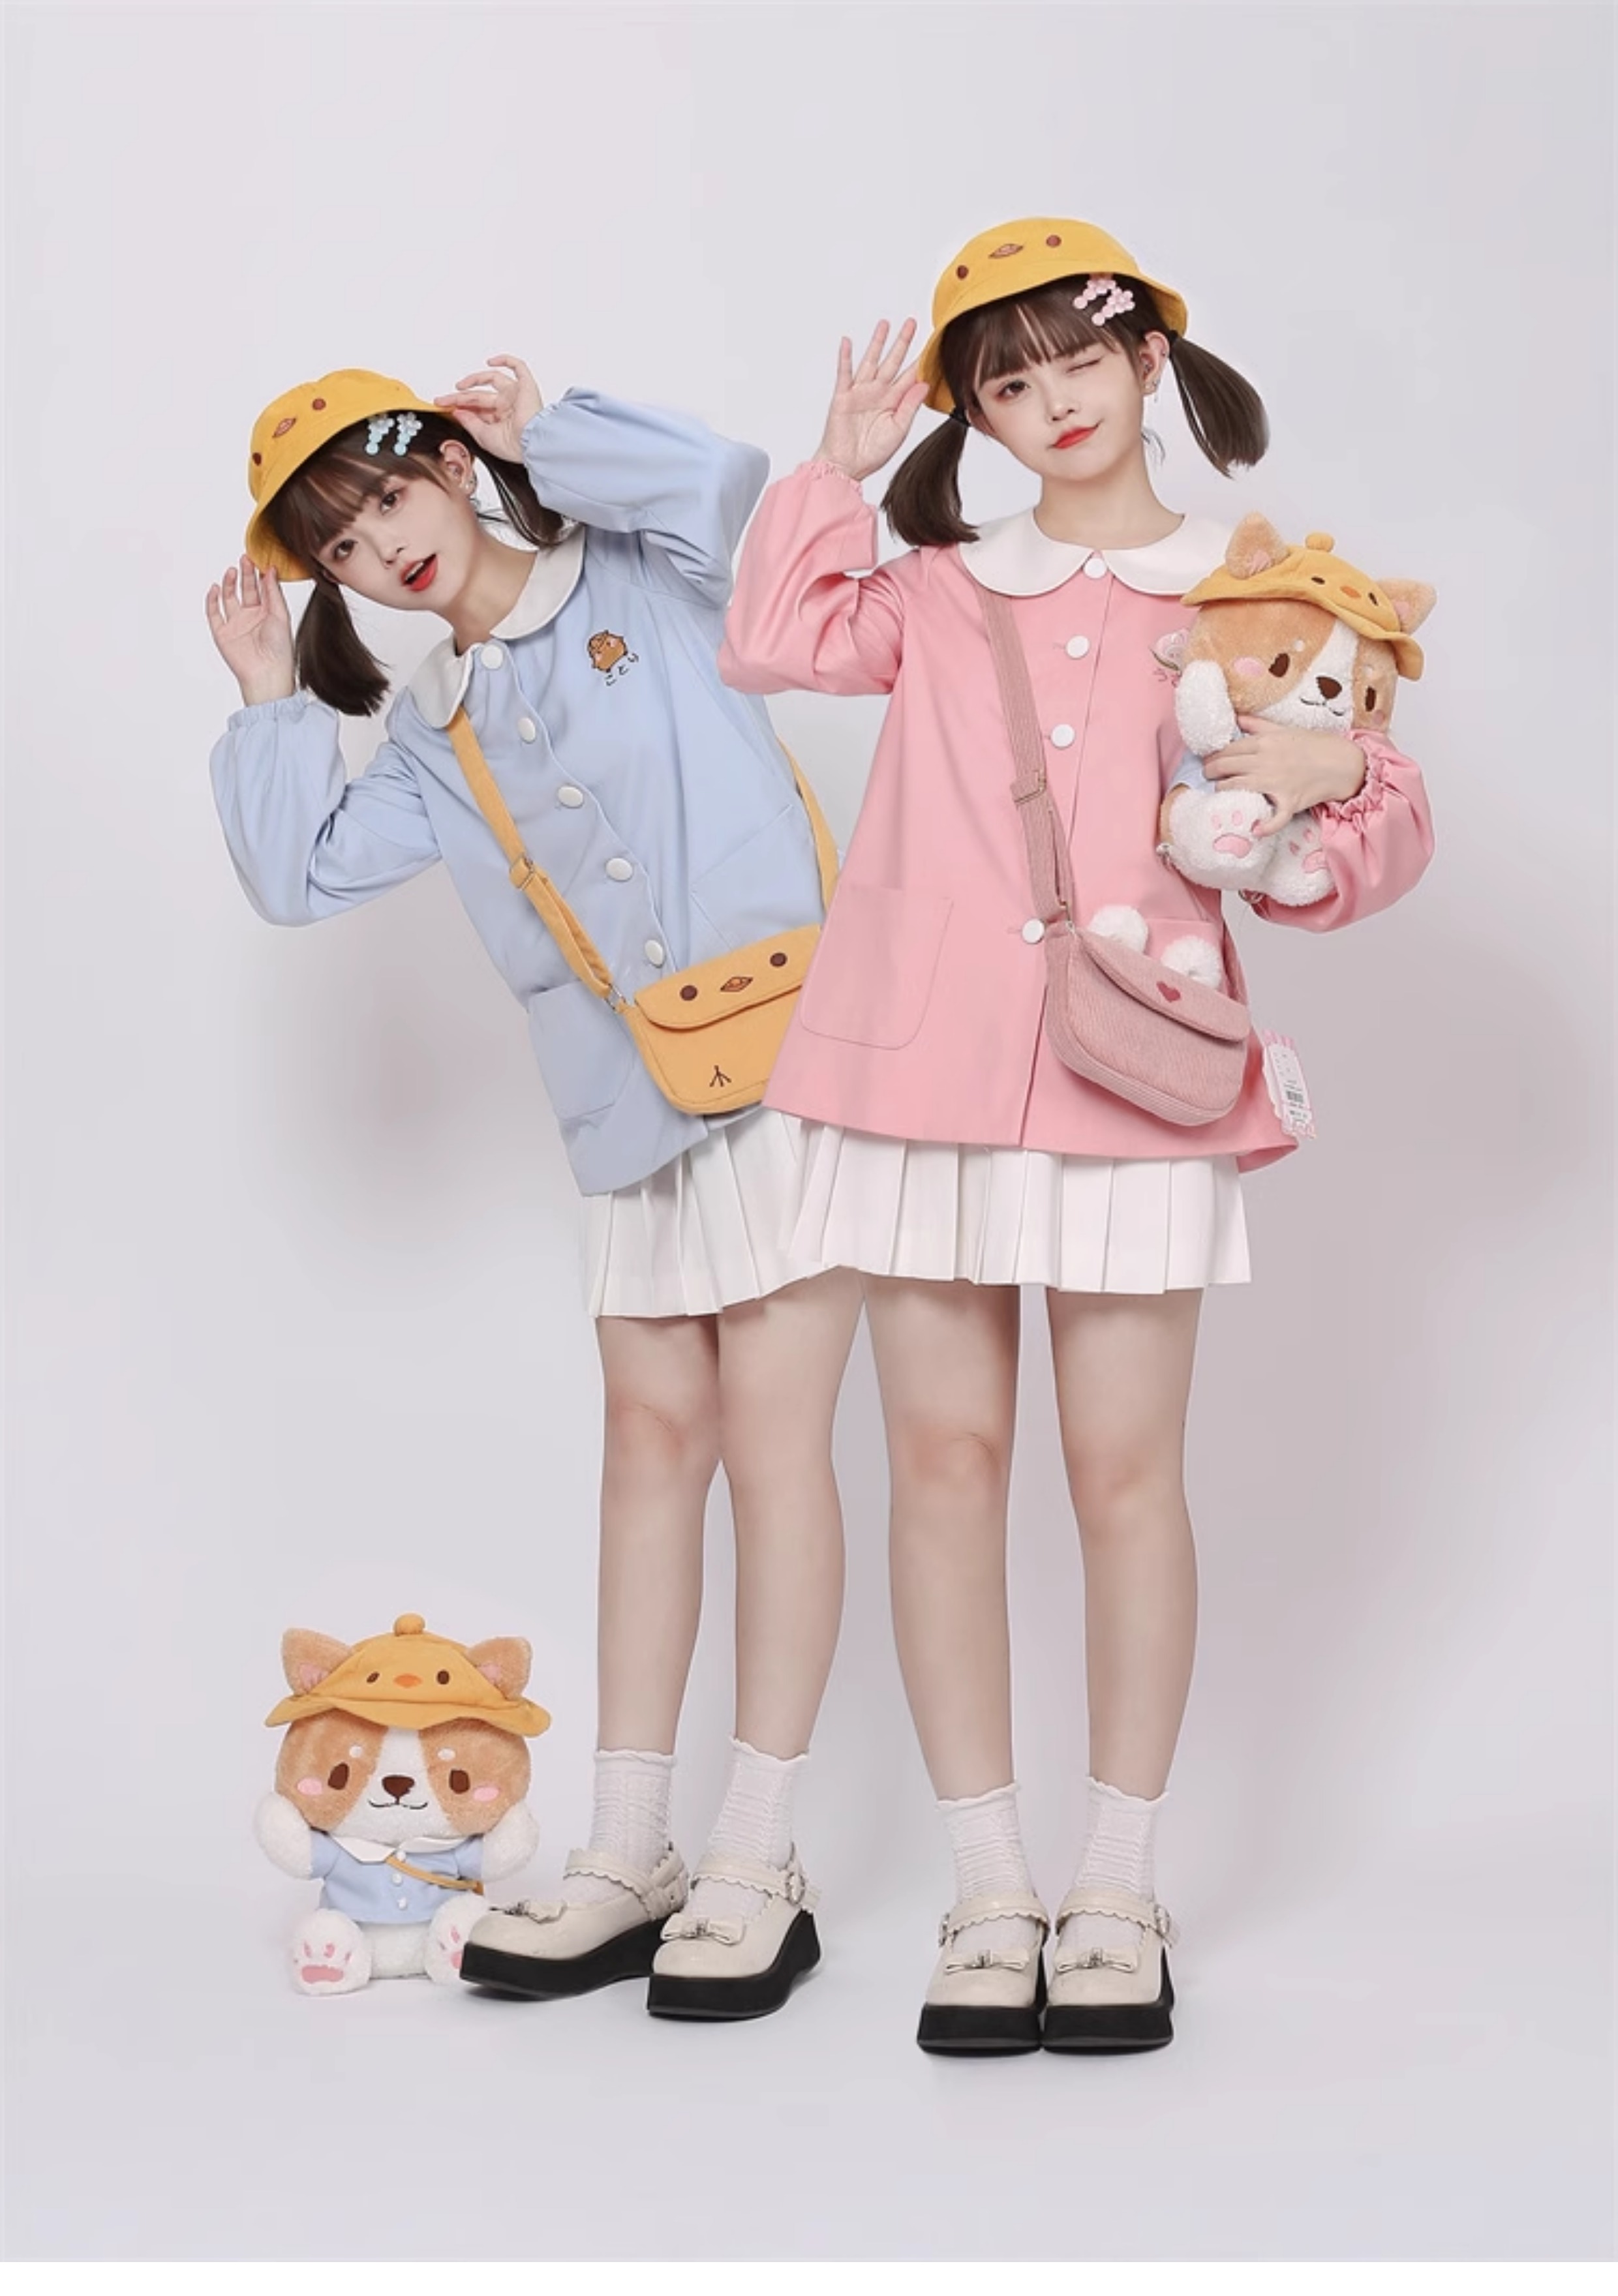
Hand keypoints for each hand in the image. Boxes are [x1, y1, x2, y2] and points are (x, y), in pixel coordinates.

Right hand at [206, 556, 294, 706]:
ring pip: (229, 598)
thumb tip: (271, 570)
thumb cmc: (279, 650)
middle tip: (245, 559)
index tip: (259, 559)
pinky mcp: (222, 633)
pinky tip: (216, 588)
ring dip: (229, 583)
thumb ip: (273, 592)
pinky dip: (212, 600)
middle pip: (246, 590)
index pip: (262, 588)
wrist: (267, 673)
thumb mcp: (280, 615)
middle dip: (245, 574)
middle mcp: (251, 617)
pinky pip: (214, 613)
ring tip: (232, 571)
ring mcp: (236, 624)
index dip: (260, 574)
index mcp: (268, 613)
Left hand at [434, 353, 542, 461]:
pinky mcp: (526, 385)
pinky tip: (491, 361)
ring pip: (493, 379)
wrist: (530, 443)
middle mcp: (508, 406)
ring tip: (460, 385)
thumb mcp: (482, 436)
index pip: (477, 408)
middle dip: (460, 397)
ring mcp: (516, 395)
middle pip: (480, 395)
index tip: (445, 406)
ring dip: (474, 379)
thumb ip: (469, 422)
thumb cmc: (514, 446)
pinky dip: (505, 360)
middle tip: (444, 400)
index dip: (461, 406)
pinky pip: (518, 367)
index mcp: (501, 420)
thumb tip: (457, 411)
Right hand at [814, 320, 929, 481]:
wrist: (847, 466)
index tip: (931, 345)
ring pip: (871, 361)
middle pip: (892, 362)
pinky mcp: (843, 397)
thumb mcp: (898, 430)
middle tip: (912, 323)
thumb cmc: (872, 453)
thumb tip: (925, 383)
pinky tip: (848, 342)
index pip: (909, 376)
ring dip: (877, 342)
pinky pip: (844, 373)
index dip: (920, 361)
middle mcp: (878, 393)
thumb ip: (910, 406)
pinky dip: (845, 358)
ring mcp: (860, 393)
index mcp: (893, 402)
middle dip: (902, 342)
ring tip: (885, 324)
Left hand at [1204, 719, 1366, 831]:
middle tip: (1208, 776)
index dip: (1213, 756)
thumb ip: (1259, 725)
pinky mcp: (1289, 801)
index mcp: (1264, 742)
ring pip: (1237, 787)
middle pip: (1226, 766)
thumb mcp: (1285, 730)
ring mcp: (1276, 782)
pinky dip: (1264, 826)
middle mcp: (1265, 761)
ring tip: (1220, 793)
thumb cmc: (1314, 744)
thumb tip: (1237, 718)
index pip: (1228, 749)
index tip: (1208, 761)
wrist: (1342, 761)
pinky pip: (1274, 818)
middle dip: (1211, 772)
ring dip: (1224, 791)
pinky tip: (1255, 830)